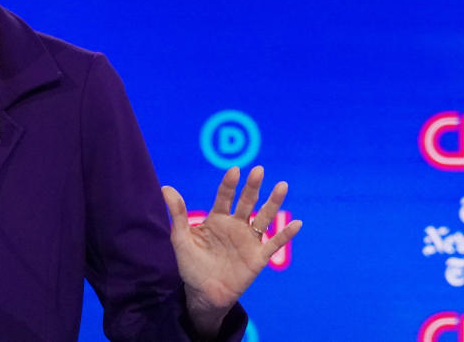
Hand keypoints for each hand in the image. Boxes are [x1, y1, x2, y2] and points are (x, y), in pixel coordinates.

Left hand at [162, 166, 301, 335]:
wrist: (203, 294)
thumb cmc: (191, 265)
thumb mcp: (181, 239)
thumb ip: (178, 214)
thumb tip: (165, 187)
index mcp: (217, 219)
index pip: (225, 197)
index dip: (230, 184)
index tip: (235, 170)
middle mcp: (235, 226)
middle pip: (246, 202)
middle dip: (252, 187)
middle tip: (259, 170)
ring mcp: (248, 240)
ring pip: (264, 217)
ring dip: (273, 203)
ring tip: (282, 186)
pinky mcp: (258, 257)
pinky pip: (274, 244)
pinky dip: (285, 234)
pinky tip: (297, 223)